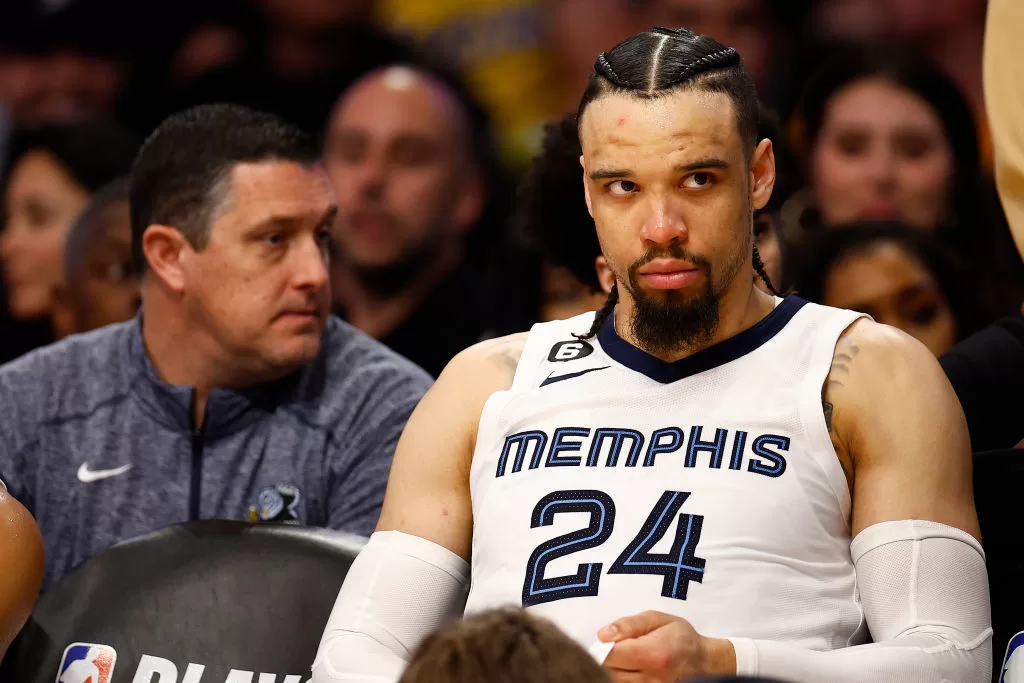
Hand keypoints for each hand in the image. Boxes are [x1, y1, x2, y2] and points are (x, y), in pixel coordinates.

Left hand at [598, 611, 734, 681]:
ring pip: (615, 681)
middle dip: (606, 658)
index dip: (603, 646)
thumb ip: (628, 624)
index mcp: (651, 653)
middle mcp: (650, 677)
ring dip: (614, 669)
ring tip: (625, 658)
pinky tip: (629, 668)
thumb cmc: (680, 637)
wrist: (703, 661)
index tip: (608, 640)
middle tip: (617, 648)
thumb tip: (603, 634)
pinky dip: (622, 677)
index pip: (611, 655)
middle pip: (609, 671)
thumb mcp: (656, 619)